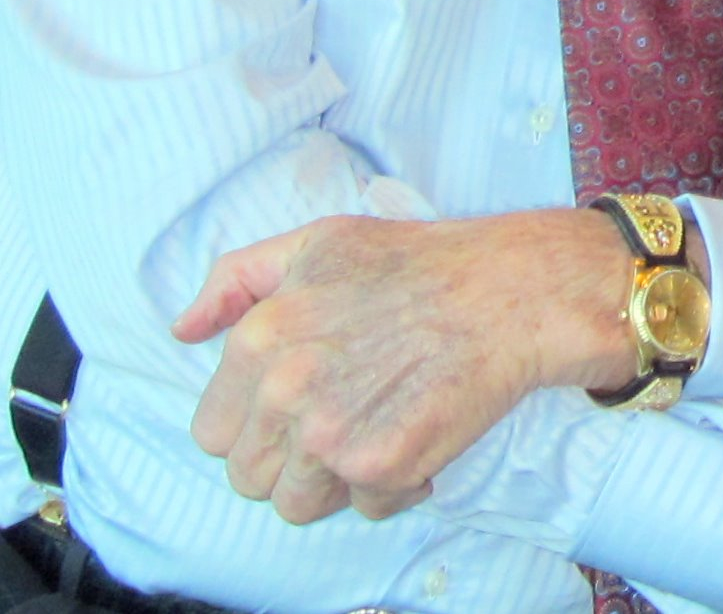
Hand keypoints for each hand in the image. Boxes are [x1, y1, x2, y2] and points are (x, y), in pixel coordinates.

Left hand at [173, 209, 631, 524]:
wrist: (511, 291)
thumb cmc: (419, 263)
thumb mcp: (318, 243)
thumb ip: (236, 279)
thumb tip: (182, 330)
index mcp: (259, 339)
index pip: (212, 431)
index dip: (257, 423)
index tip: (302, 404)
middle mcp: (284, 391)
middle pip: (251, 478)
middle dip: (293, 458)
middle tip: (348, 417)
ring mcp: (331, 435)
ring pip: (300, 504)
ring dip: (338, 480)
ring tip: (382, 430)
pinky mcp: (382, 466)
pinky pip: (367, 508)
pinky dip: (397, 484)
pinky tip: (421, 437)